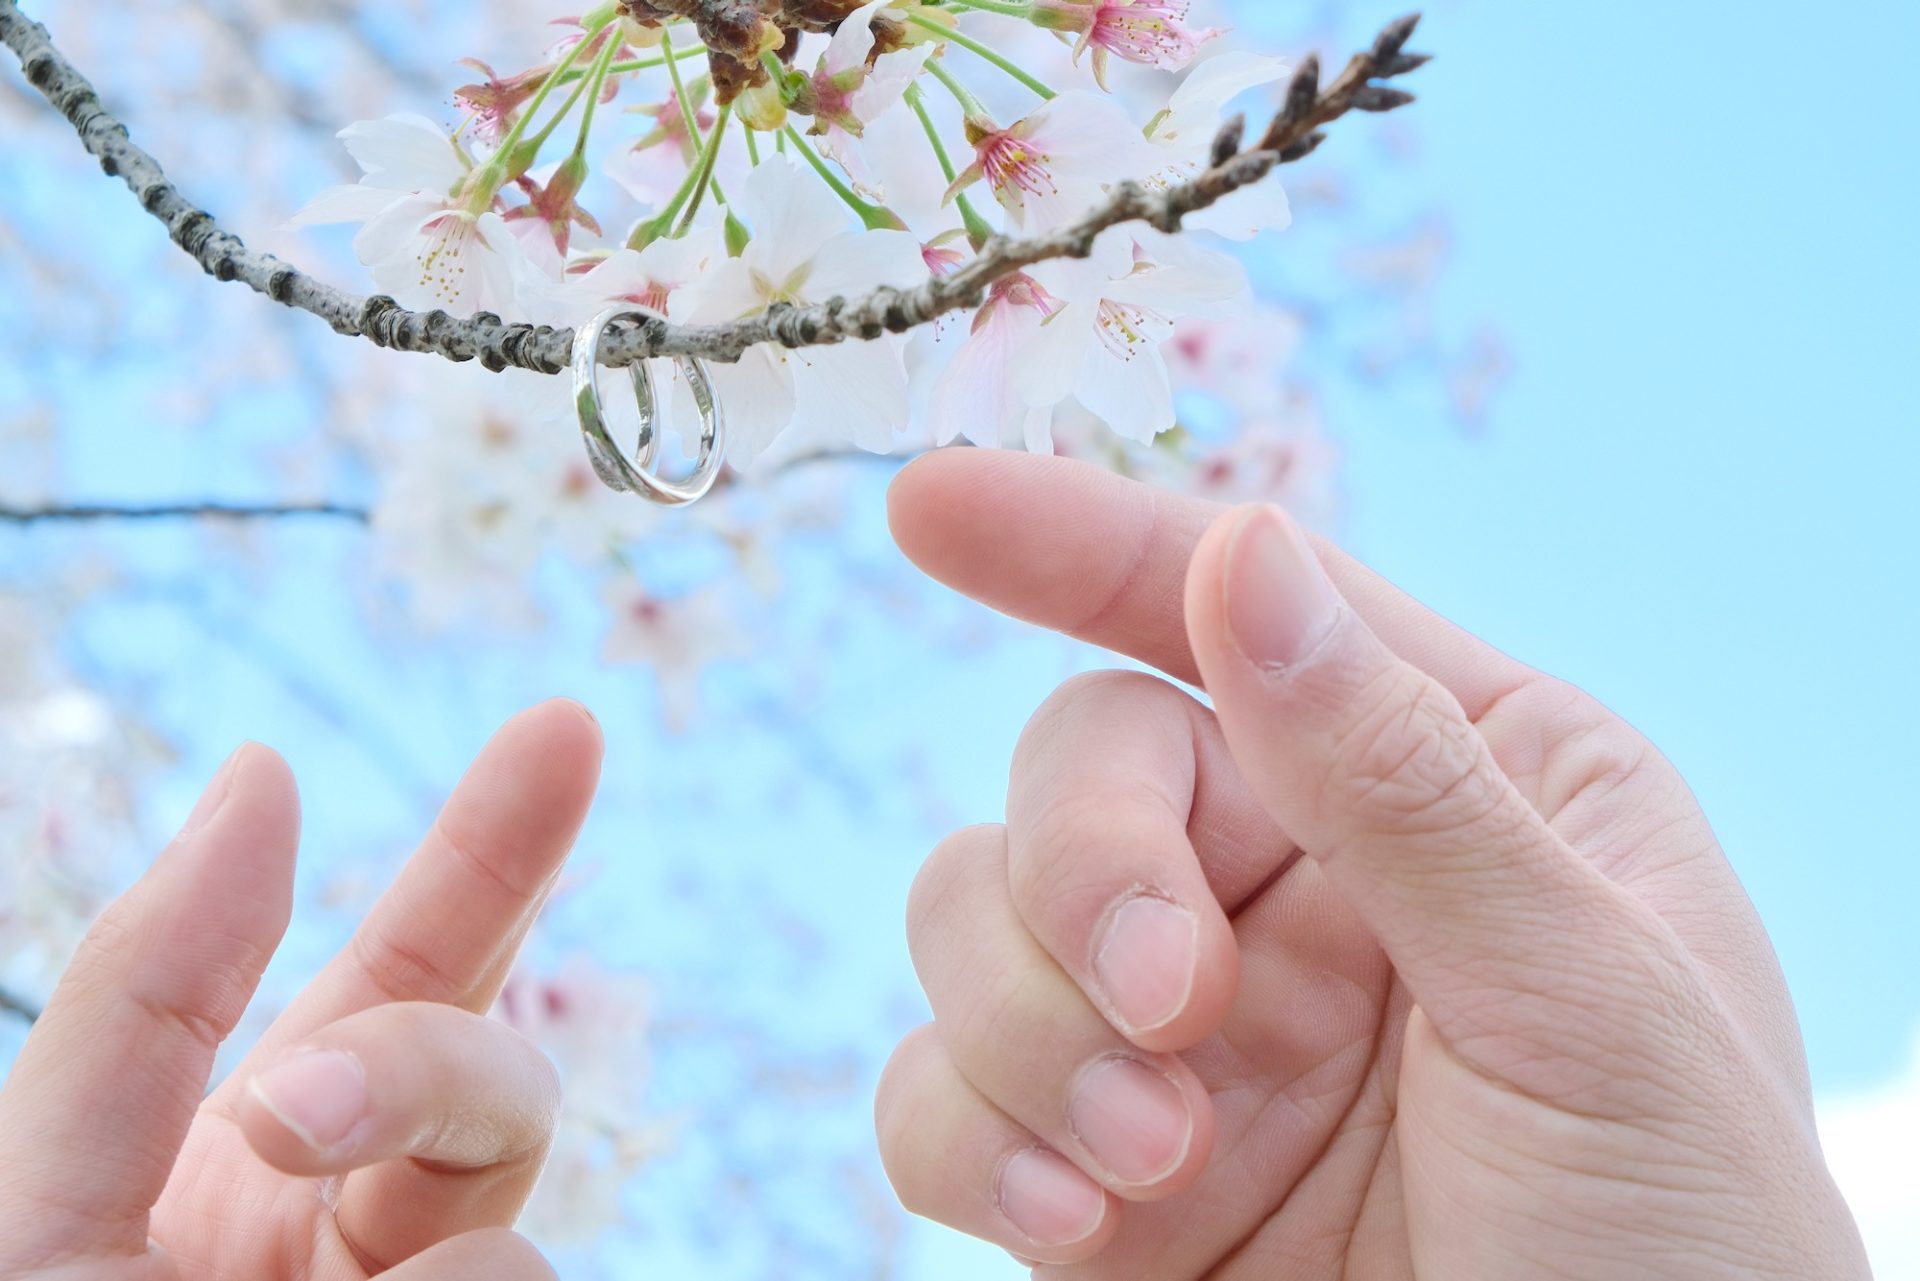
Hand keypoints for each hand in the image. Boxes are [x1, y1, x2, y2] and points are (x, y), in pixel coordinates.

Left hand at [0, 700, 602, 1280]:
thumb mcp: (42, 1187)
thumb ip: (147, 997)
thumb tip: (263, 770)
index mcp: (252, 1162)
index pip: (394, 984)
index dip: (480, 857)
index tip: (560, 726)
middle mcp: (358, 1217)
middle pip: (481, 1011)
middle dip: (510, 860)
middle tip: (564, 726)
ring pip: (516, 1117)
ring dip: (417, 1084)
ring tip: (283, 1141)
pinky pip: (516, 1266)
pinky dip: (442, 1276)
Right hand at [874, 452, 1868, 1278]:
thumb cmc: (1680, 1260)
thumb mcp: (1584, 1006)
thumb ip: (1402, 782)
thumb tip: (1243, 552)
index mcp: (1465, 785)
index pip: (1249, 615)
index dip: (1080, 541)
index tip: (932, 504)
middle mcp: (1306, 882)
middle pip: (1083, 764)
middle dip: (1086, 868)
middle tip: (1168, 1001)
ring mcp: (1185, 1027)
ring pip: (974, 916)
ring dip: (1027, 1024)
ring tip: (1154, 1162)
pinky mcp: (1090, 1163)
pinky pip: (936, 1091)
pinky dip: (969, 1137)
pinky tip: (1076, 1220)